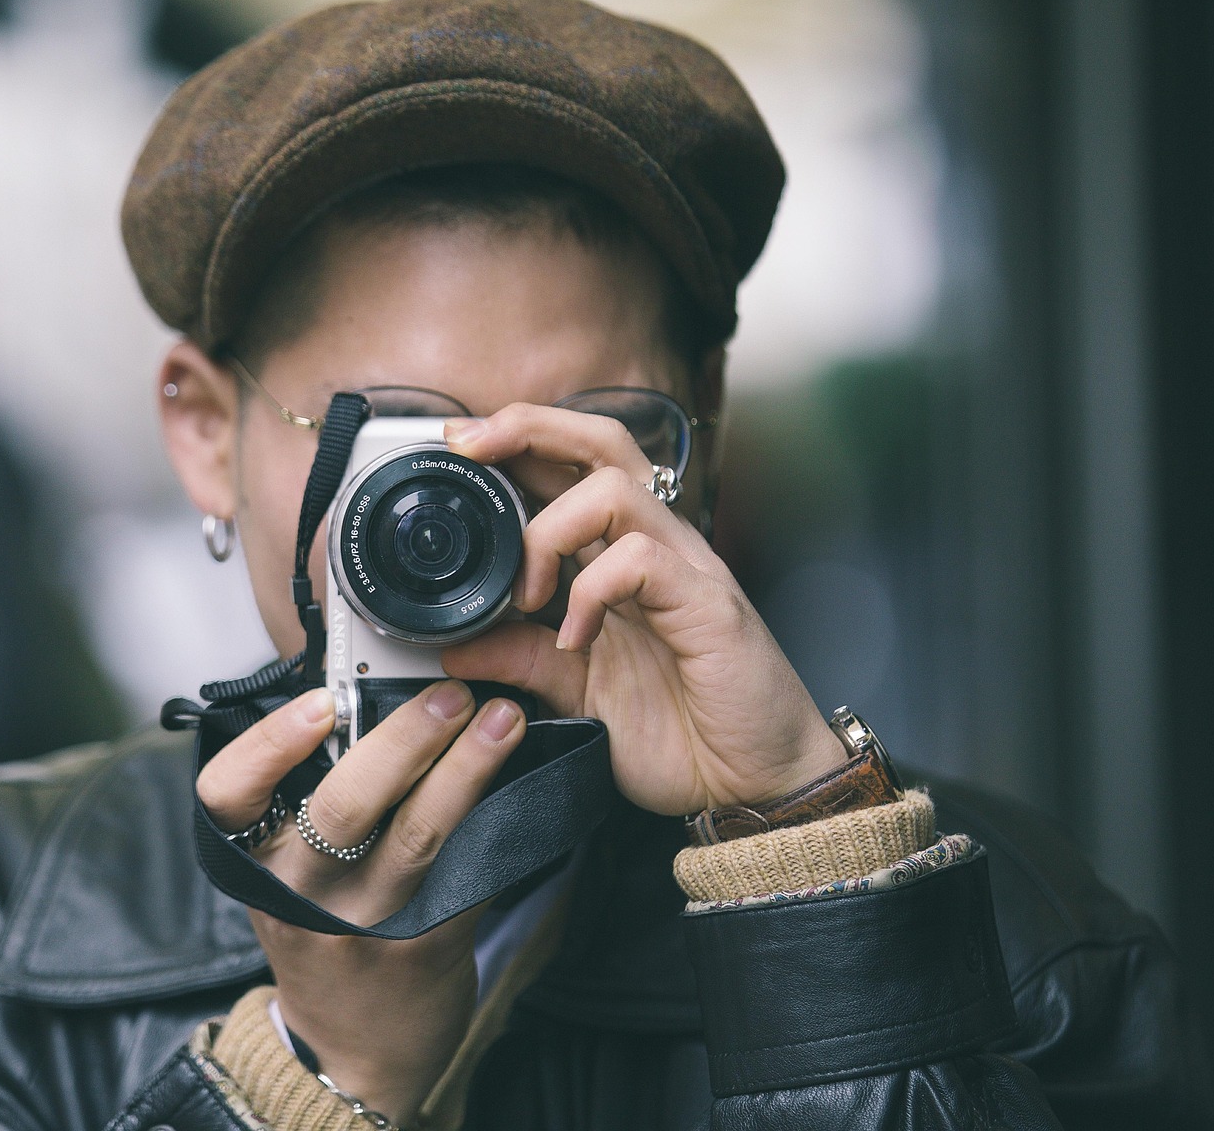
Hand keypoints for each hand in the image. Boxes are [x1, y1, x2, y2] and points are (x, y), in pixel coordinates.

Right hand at [197, 681, 524, 1123]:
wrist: (352, 1051)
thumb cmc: (325, 937)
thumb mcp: (291, 878)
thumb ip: (310, 801)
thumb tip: (370, 698)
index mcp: (259, 864)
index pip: (228, 793)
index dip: (269, 743)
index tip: (320, 703)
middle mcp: (302, 895)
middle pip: (343, 806)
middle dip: (404, 740)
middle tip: (448, 696)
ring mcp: (364, 925)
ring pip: (418, 833)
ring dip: (466, 768)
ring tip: (501, 720)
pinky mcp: (425, 946)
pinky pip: (464, 870)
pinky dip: (495, 819)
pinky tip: (521, 782)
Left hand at [441, 405, 843, 815]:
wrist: (756, 786)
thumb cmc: (686, 736)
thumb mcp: (579, 694)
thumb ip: (525, 658)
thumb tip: (457, 646)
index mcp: (626, 560)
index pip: (576, 468)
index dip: (520, 442)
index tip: (459, 448)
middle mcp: (659, 549)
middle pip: (603, 444)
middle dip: (529, 428)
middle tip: (467, 446)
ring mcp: (687, 570)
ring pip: (615, 487)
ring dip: (549, 529)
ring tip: (527, 594)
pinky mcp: (707, 605)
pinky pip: (640, 560)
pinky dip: (591, 592)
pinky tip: (577, 640)